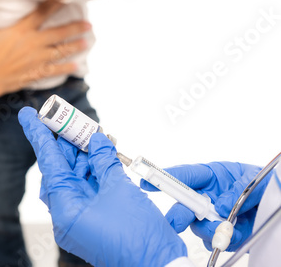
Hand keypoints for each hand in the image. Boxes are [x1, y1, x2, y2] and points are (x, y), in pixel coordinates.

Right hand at [0, 0, 88, 96]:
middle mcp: (33, 44)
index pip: (42, 13)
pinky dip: (67, 68)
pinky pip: (55, 70)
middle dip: (75, 27)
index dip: (55, 4)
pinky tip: (77, 66)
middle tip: (89, 23)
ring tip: (87, 42)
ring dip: (75, 46)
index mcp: (21, 30)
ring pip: (61, 51)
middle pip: (59, 33)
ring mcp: (36, 60)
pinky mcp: (35, 73)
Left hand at [19, 107, 187, 266]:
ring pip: (76, 178)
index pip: (49, 164)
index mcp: (65, 209)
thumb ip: (104, 161)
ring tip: (95, 135)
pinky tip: (104, 152)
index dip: (39, 136)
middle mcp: (67, 214)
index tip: (27, 116)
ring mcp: (80, 218)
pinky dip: (96, 171)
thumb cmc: (138, 236)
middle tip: (71, 120)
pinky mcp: (94, 219)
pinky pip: (89, 189)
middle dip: (68, 144)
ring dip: (86, 156)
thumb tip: (96, 140)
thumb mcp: (119, 190)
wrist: (159, 266)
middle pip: (61, 170)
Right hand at [141, 162, 269, 250]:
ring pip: (197, 226)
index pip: (185, 175)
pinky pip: (212, 240)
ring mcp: (211, 216)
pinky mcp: (220, 233)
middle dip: (178, 214)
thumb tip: (220, 206)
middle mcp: (206, 196)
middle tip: (176, 222)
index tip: (148, 181)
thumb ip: (237, 190)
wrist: (275, 203)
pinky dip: (221, 240)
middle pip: (184, 204)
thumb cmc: (262, 183)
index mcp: (211, 176)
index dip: (165, 178)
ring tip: (225, 229)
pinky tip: (233, 235)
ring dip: (207, 230)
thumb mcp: (253, 180)